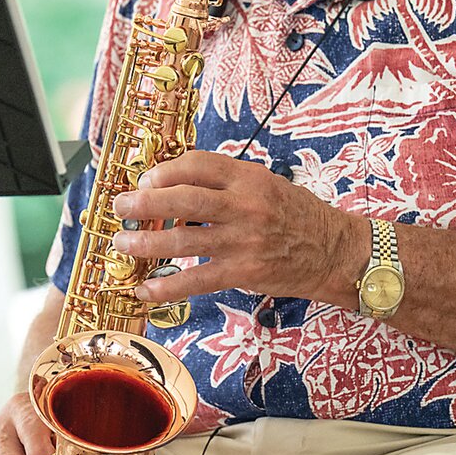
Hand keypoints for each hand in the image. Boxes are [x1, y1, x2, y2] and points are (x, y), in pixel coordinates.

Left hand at [111, 150, 359, 302]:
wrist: (334, 251)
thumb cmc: (296, 215)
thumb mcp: (265, 183)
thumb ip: (226, 182)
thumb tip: (175, 183)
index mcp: (248, 177)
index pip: (197, 164)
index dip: (165, 171)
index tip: (146, 180)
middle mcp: (244, 205)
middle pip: (183, 198)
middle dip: (144, 202)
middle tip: (121, 207)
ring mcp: (243, 240)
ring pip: (183, 239)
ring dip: (146, 242)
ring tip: (122, 244)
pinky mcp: (243, 271)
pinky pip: (196, 279)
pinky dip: (166, 286)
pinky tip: (144, 290)